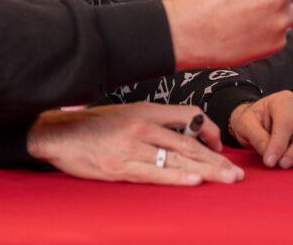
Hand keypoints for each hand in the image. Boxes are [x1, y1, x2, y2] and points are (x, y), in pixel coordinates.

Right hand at [27, 103, 242, 185]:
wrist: (56, 134)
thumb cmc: (89, 127)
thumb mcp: (123, 115)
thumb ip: (150, 124)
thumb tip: (180, 138)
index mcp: (143, 111)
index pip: (189, 115)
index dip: (209, 131)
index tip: (218, 146)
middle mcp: (140, 127)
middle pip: (188, 142)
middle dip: (216, 159)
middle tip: (236, 173)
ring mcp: (129, 148)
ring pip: (176, 159)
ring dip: (206, 171)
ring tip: (227, 180)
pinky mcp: (118, 168)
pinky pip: (153, 173)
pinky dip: (175, 176)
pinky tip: (194, 180)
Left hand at [228, 91, 292, 167]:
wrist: (261, 122)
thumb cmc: (254, 121)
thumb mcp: (245, 125)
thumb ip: (257, 138)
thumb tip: (271, 157)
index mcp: (284, 100)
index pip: (286, 122)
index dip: (278, 144)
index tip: (270, 161)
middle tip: (284, 165)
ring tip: (290, 164)